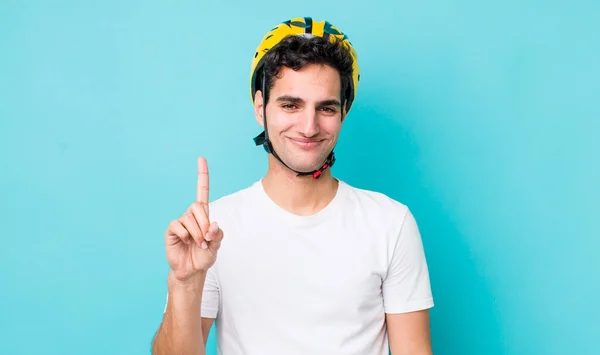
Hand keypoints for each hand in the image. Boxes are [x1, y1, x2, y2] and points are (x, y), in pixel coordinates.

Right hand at [164, 157, 223, 281]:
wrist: (191, 270)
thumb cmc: (204, 256)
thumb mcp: (216, 246)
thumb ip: (218, 235)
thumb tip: (213, 224)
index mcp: (203, 215)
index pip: (202, 191)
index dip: (202, 175)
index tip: (201, 159)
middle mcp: (191, 215)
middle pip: (198, 206)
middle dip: (204, 224)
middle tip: (205, 239)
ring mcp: (180, 222)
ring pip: (189, 218)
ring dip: (197, 234)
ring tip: (197, 245)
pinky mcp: (171, 230)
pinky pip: (178, 226)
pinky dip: (185, 236)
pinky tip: (185, 243)